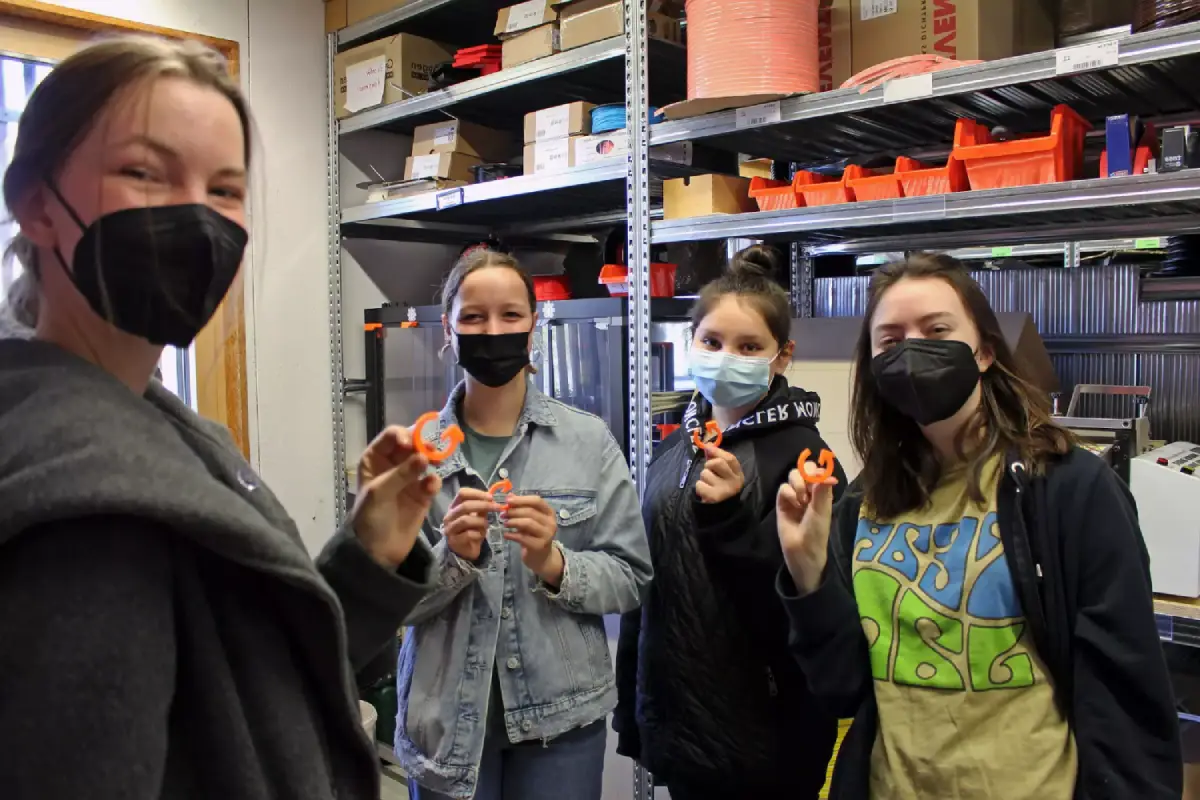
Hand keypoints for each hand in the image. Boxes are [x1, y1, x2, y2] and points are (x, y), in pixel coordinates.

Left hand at [352, 425, 442, 568]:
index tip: (411, 445)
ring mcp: (409, 479)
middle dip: (422, 446)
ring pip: (426, 460)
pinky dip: (433, 481)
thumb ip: (401, 473)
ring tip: (435, 466)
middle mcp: (393, 465)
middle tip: (431, 452)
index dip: (404, 436)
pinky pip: (432, 480)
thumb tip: (424, 456)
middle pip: (413, 444)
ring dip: (432, 460)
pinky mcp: (423, 494)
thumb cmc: (370, 518)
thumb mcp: (380, 493)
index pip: (392, 436)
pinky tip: (430, 489)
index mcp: (375, 459)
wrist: (378, 551)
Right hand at [443, 487, 499, 561]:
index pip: (462, 493)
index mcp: (454, 506)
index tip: (491, 497)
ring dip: (481, 522)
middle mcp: (449, 516)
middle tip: (497, 507)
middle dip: (483, 505)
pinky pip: (468, 534)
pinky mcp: (454, 541)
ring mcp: (450, 529)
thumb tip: (492, 499)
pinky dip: (478, 534)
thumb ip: (482, 508)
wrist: (465, 551)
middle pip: (465, 506)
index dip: (477, 493)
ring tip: (486, 525)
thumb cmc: (471, 531)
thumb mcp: (477, 517)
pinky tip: (480, 535)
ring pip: (466, 520)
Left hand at [501, 495, 563, 585]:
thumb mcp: (530, 520)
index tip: (507, 500)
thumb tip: (509, 495)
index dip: (521, 499)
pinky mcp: (539, 546)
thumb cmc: (534, 535)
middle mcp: (551, 523)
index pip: (537, 501)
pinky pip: (523, 537)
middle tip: (503, 513)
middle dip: (514, 511)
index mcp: (549, 513)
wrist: (542, 558)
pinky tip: (505, 534)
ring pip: (528, 523)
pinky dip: (512, 535)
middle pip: (531, 511)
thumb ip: (522, 508)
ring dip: (513, 521)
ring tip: (504, 522)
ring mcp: (546, 534)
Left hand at [695, 444, 743, 503]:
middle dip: (709, 465)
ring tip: (708, 485)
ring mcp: (724, 489)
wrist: (722, 511)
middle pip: (718, 463)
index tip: (708, 447)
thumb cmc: (722, 489)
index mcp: (738, 475)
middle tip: (709, 471)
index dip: (717, 451)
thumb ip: (719, 460)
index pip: (730, 458)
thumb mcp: (725, 475)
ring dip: (703, 478)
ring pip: (705, 473)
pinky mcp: (714, 496)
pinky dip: (699, 487)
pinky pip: (699, 484)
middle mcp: (734, 481)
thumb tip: (708, 445)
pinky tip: (705, 492)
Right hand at [777, 461, 839, 595]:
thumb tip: (825, 472)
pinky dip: (789, 494)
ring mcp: (795, 495)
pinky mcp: (782, 502)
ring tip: (802, 500)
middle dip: (805, 475)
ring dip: (798, 484)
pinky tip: (794, 505)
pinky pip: (783, 488)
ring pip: (793, 475)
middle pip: (804, 469)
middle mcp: (809, 491)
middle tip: (808, 487)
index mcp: (822, 492)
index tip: (817, 477)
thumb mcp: (822, 510)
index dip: (817, 470)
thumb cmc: (817, 531)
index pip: (818, 471)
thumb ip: (822, 490)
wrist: (801, 549)